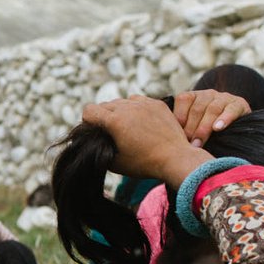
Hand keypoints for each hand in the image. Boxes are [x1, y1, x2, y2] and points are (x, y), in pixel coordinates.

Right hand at [80, 95, 213, 186]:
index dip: (88, 122)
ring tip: (127, 127)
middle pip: (104, 105)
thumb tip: (93, 143)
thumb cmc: (144, 163)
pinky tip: (141, 122)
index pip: (89, 110)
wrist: (175, 158)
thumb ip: (99, 149)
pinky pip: (138, 100)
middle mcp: (128, 107)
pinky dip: (135, 109)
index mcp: (114, 121)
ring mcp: (144, 103)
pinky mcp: (157, 104)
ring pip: (121, 101)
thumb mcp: (115, 163)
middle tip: (112, 133)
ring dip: (119, 112)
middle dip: (103, 117)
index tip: (95, 132)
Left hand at [172, 89, 250, 147]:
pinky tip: (218, 128)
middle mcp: (208, 94)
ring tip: (199, 142)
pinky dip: (224, 119)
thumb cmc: (205, 132)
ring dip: (204, 127)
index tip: (175, 136)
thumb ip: (180, 129)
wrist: (236, 128)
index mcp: (193, 97)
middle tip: (187, 145)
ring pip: (212, 109)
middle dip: (191, 128)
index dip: (179, 118)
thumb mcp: (192, 128)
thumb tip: (162, 142)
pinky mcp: (239, 104)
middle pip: (197, 108)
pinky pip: (230, 110)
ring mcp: (224, 98)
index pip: (183, 100)